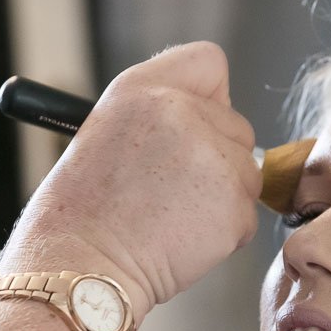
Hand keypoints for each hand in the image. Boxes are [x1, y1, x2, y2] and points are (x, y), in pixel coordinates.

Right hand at [0, 42, 261, 324]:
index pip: (208, 63)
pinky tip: (182, 240)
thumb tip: (216, 126)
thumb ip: (163, 116)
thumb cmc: (84, 214)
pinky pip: (246, 216)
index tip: (195, 126)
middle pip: (238, 127)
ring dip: (223, 199)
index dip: (209, 98)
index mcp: (141, 89)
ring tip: (172, 217)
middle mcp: (180, 111)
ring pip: (248, 174)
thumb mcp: (107, 134)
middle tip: (172, 191)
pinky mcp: (233, 203)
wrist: (81, 267)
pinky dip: (224, 234)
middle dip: (218, 159)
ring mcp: (212, 157)